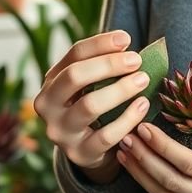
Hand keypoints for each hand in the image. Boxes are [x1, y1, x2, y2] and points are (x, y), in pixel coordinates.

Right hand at [33, 30, 150, 180]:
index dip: (100, 44)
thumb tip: (124, 42)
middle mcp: (48, 105)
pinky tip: (143, 105)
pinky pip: (106, 135)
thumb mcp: (91, 84)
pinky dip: (128, 118)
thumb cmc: (94, 106)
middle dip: (108, 65)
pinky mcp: (79, 153)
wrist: (89, 150)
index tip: (126, 39)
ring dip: (120, 89)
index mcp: (51, 81)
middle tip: (136, 61)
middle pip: (75, 76)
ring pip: (89, 105)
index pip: (74, 54)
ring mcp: (60, 131)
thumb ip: (102, 64)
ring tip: (143, 80)